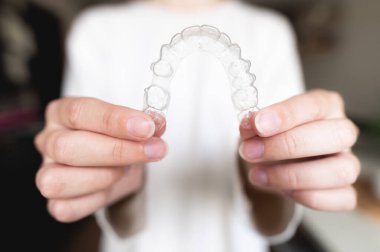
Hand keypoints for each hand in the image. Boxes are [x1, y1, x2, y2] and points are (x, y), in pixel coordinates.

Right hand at [34, 97, 166, 221]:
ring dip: (105, 176)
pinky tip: (115, 186)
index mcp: (62, 112)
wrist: (120, 164)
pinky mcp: (54, 201)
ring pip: (58, 181)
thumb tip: (156, 124)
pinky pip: (65, 209)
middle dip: (117, 151)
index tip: (146, 127)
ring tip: (128, 169)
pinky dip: (96, 200)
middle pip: (67, 147)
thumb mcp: (134, 125)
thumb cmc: (121, 138)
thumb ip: (145, 123)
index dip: (114, 120)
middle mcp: (48, 140)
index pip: (78, 112)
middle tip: (154, 150)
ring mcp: (46, 172)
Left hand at [239, 89, 359, 210]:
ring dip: (294, 175)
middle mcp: (342, 132)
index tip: (258, 125)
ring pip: (342, 170)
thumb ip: (255, 124)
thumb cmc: (269, 136)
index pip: (314, 105)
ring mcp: (347, 162)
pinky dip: (309, 197)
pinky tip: (283, 190)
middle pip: (338, 135)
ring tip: (258, 175)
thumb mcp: (257, 125)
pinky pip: (343, 198)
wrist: (268, 161)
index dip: (285, 115)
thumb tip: (250, 127)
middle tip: (251, 152)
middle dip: (289, 145)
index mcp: (326, 105)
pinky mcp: (345, 191)